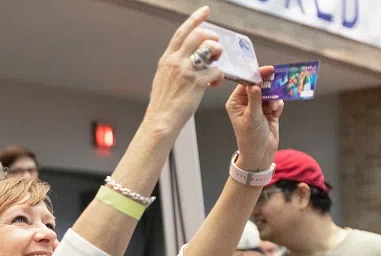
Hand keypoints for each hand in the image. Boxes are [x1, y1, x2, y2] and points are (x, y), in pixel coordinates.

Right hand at [143, 6, 223, 134]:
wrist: (161, 120)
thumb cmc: (163, 103)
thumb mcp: (163, 78)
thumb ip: (174, 64)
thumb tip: (189, 56)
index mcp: (167, 60)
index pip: (182, 33)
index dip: (195, 19)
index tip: (205, 11)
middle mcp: (176, 62)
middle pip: (199, 35)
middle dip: (212, 38)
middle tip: (215, 46)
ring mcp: (187, 71)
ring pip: (210, 48)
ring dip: (218, 53)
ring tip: (216, 63)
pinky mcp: (197, 82)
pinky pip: (216, 70)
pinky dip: (219, 76)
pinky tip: (214, 83)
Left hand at [226, 65, 282, 171]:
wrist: (261, 154)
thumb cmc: (251, 138)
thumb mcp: (252, 117)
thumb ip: (255, 99)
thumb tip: (255, 84)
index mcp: (236, 102)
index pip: (246, 83)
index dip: (257, 75)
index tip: (268, 70)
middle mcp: (246, 102)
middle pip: (259, 85)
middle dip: (269, 85)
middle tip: (278, 82)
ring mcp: (258, 106)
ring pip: (270, 92)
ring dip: (274, 97)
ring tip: (273, 107)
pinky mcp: (269, 111)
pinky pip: (276, 100)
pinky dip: (278, 105)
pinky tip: (275, 113)